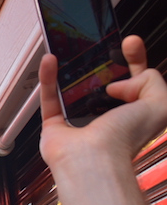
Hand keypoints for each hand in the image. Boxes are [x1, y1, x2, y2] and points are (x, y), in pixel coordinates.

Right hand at [39, 35, 166, 170]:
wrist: (93, 160)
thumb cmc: (124, 140)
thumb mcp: (160, 104)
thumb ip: (153, 80)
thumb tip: (122, 80)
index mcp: (134, 114)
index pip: (137, 80)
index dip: (134, 60)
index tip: (129, 44)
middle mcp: (108, 118)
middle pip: (105, 82)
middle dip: (103, 61)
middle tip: (101, 44)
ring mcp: (80, 121)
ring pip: (75, 89)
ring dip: (72, 68)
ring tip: (72, 50)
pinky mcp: (55, 126)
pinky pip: (50, 98)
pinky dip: (48, 78)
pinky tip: (50, 61)